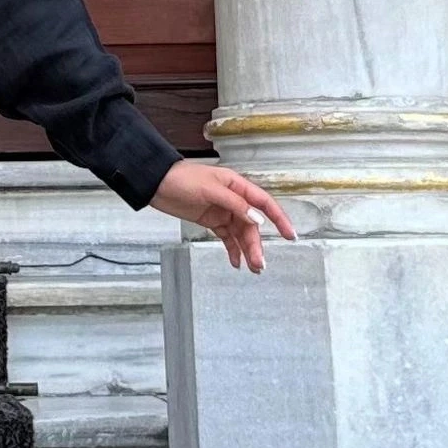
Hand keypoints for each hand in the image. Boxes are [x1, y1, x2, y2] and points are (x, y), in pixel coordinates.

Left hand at [148, 160, 296, 272]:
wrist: (157, 184)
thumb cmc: (183, 179)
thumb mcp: (211, 189)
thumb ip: (235, 205)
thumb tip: (257, 220)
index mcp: (238, 186)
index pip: (264, 204)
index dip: (279, 219)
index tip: (290, 235)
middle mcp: (234, 200)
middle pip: (252, 225)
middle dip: (256, 244)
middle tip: (260, 264)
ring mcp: (223, 211)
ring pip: (240, 234)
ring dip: (247, 250)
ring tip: (253, 268)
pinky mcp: (211, 221)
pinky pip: (226, 237)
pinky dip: (232, 250)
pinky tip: (236, 263)